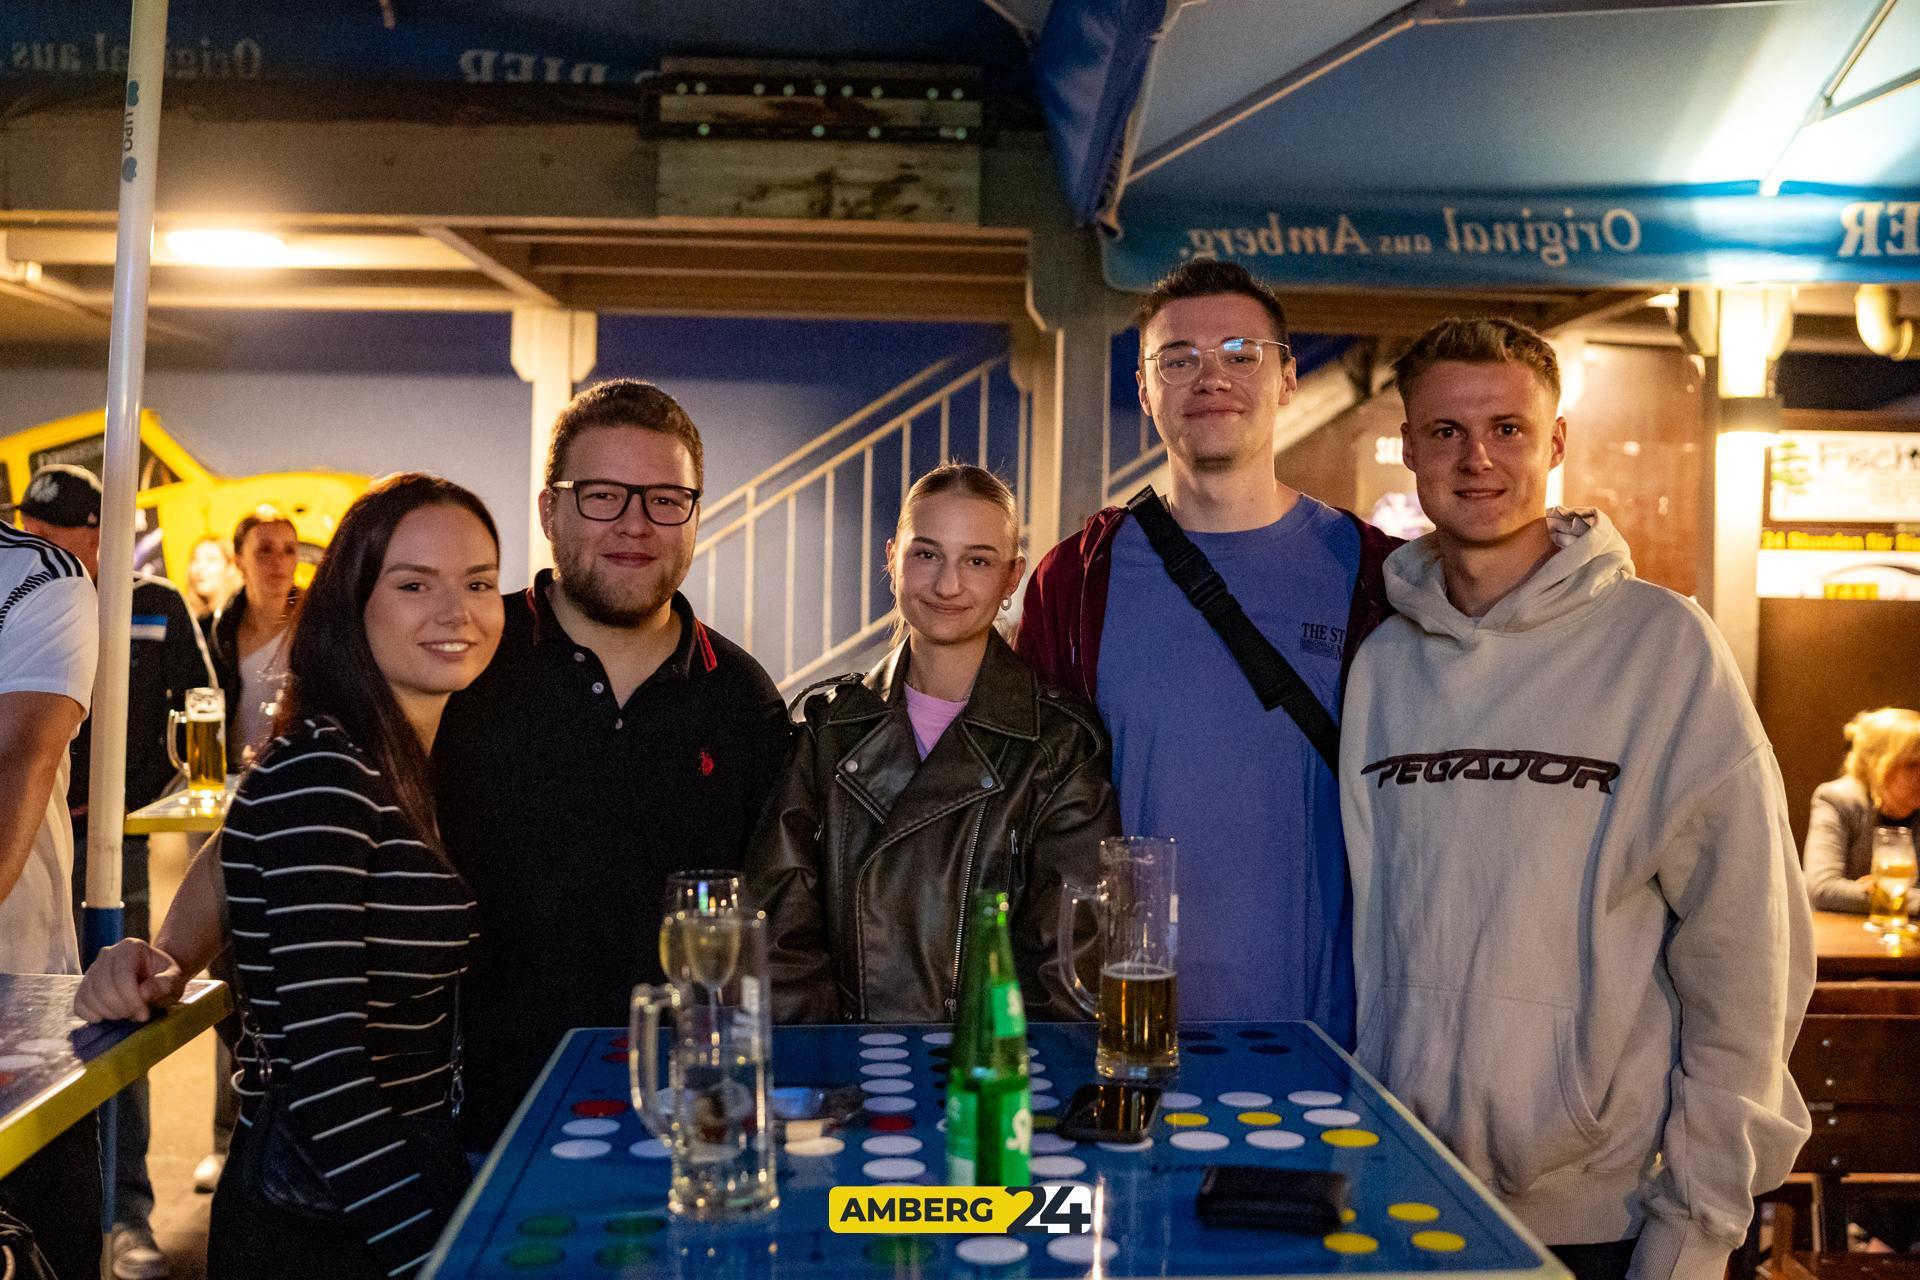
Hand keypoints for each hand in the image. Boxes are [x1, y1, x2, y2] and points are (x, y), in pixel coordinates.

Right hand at [72, 938, 186, 1023]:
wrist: (154, 979)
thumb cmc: (164, 979)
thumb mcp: (174, 980)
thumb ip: (165, 983)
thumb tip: (144, 992)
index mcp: (130, 946)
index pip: (122, 975)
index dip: (131, 999)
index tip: (144, 1015)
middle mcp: (107, 953)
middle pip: (103, 986)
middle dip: (120, 1008)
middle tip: (136, 1016)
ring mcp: (93, 968)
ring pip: (89, 995)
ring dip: (107, 1013)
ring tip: (126, 1015)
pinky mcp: (85, 985)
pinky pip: (79, 1002)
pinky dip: (90, 1014)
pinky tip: (106, 1017)